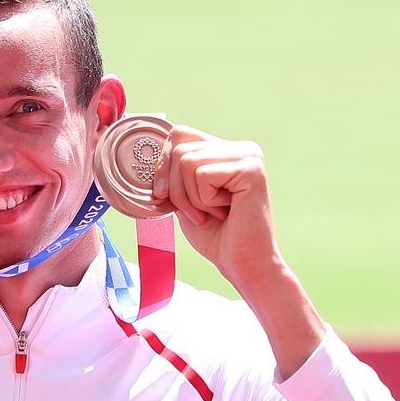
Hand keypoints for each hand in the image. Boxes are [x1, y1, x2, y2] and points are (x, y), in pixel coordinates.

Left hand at [153, 125, 279, 288]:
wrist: (243, 265)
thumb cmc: (215, 236)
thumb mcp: (184, 198)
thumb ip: (173, 172)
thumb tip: (147, 153)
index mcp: (226, 150)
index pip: (179, 135)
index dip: (163, 166)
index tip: (166, 196)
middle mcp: (241, 148)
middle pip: (178, 148)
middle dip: (176, 188)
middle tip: (199, 213)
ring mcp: (249, 156)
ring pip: (186, 161)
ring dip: (190, 197)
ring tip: (213, 213)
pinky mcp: (251, 170)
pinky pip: (202, 175)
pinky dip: (204, 201)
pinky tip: (225, 212)